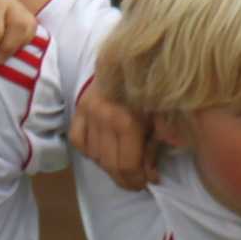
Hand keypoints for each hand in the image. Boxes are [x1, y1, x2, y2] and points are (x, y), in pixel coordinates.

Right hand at [70, 71, 156, 189]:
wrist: (131, 56)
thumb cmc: (152, 87)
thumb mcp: (162, 117)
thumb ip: (155, 147)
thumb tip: (151, 176)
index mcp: (127, 121)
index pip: (127, 165)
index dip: (137, 180)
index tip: (147, 183)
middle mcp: (103, 118)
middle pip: (109, 165)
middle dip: (125, 179)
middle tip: (136, 182)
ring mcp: (87, 113)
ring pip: (94, 156)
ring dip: (109, 166)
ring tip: (124, 163)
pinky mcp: (78, 109)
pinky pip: (79, 142)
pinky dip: (91, 151)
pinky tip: (105, 149)